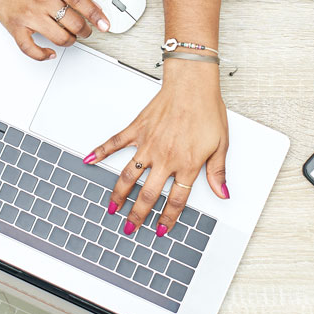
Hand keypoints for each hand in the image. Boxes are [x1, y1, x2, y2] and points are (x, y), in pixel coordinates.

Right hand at [0, 0, 109, 59]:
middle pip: (73, 22)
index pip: (81, 1)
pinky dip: (43, 55)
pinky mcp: (17, 28)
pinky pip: (31, 49)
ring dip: (70, 41)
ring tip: (70, 37)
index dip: (96, 15)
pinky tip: (50, 53)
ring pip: (59, 37)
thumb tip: (93, 5)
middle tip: (85, 31)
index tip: (104, 24)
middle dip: (84, 31)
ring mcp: (29, 15)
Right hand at [86, 59, 230, 236]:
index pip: (176, 199)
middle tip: (130, 227)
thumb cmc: (207, 110)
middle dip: (138, 215)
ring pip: (128, 176)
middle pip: (148, 194)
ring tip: (112, 208)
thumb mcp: (221, 144)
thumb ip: (217, 172)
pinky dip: (100, 152)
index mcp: (187, 164)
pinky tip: (90, 161)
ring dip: (119, 195)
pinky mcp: (137, 130)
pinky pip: (115, 143)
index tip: (161, 229)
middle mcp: (165, 158)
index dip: (168, 218)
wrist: (192, 84)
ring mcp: (148, 144)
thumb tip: (223, 193)